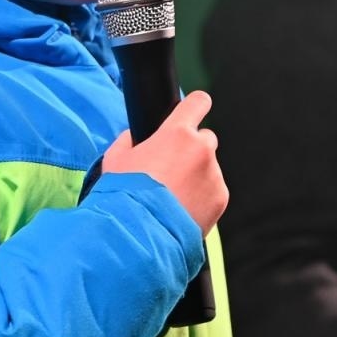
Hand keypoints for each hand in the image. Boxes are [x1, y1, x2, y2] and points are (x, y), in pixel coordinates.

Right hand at [102, 90, 228, 232]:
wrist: (140, 234)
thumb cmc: (124, 195)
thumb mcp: (115, 160)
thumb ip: (130, 141)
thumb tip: (135, 137)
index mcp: (177, 133)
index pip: (198, 102)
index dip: (196, 105)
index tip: (196, 108)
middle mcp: (201, 149)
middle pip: (205, 138)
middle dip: (192, 149)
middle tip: (171, 169)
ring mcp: (214, 174)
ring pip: (208, 168)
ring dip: (196, 176)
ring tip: (171, 197)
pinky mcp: (220, 197)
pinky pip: (213, 191)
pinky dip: (202, 197)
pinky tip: (180, 209)